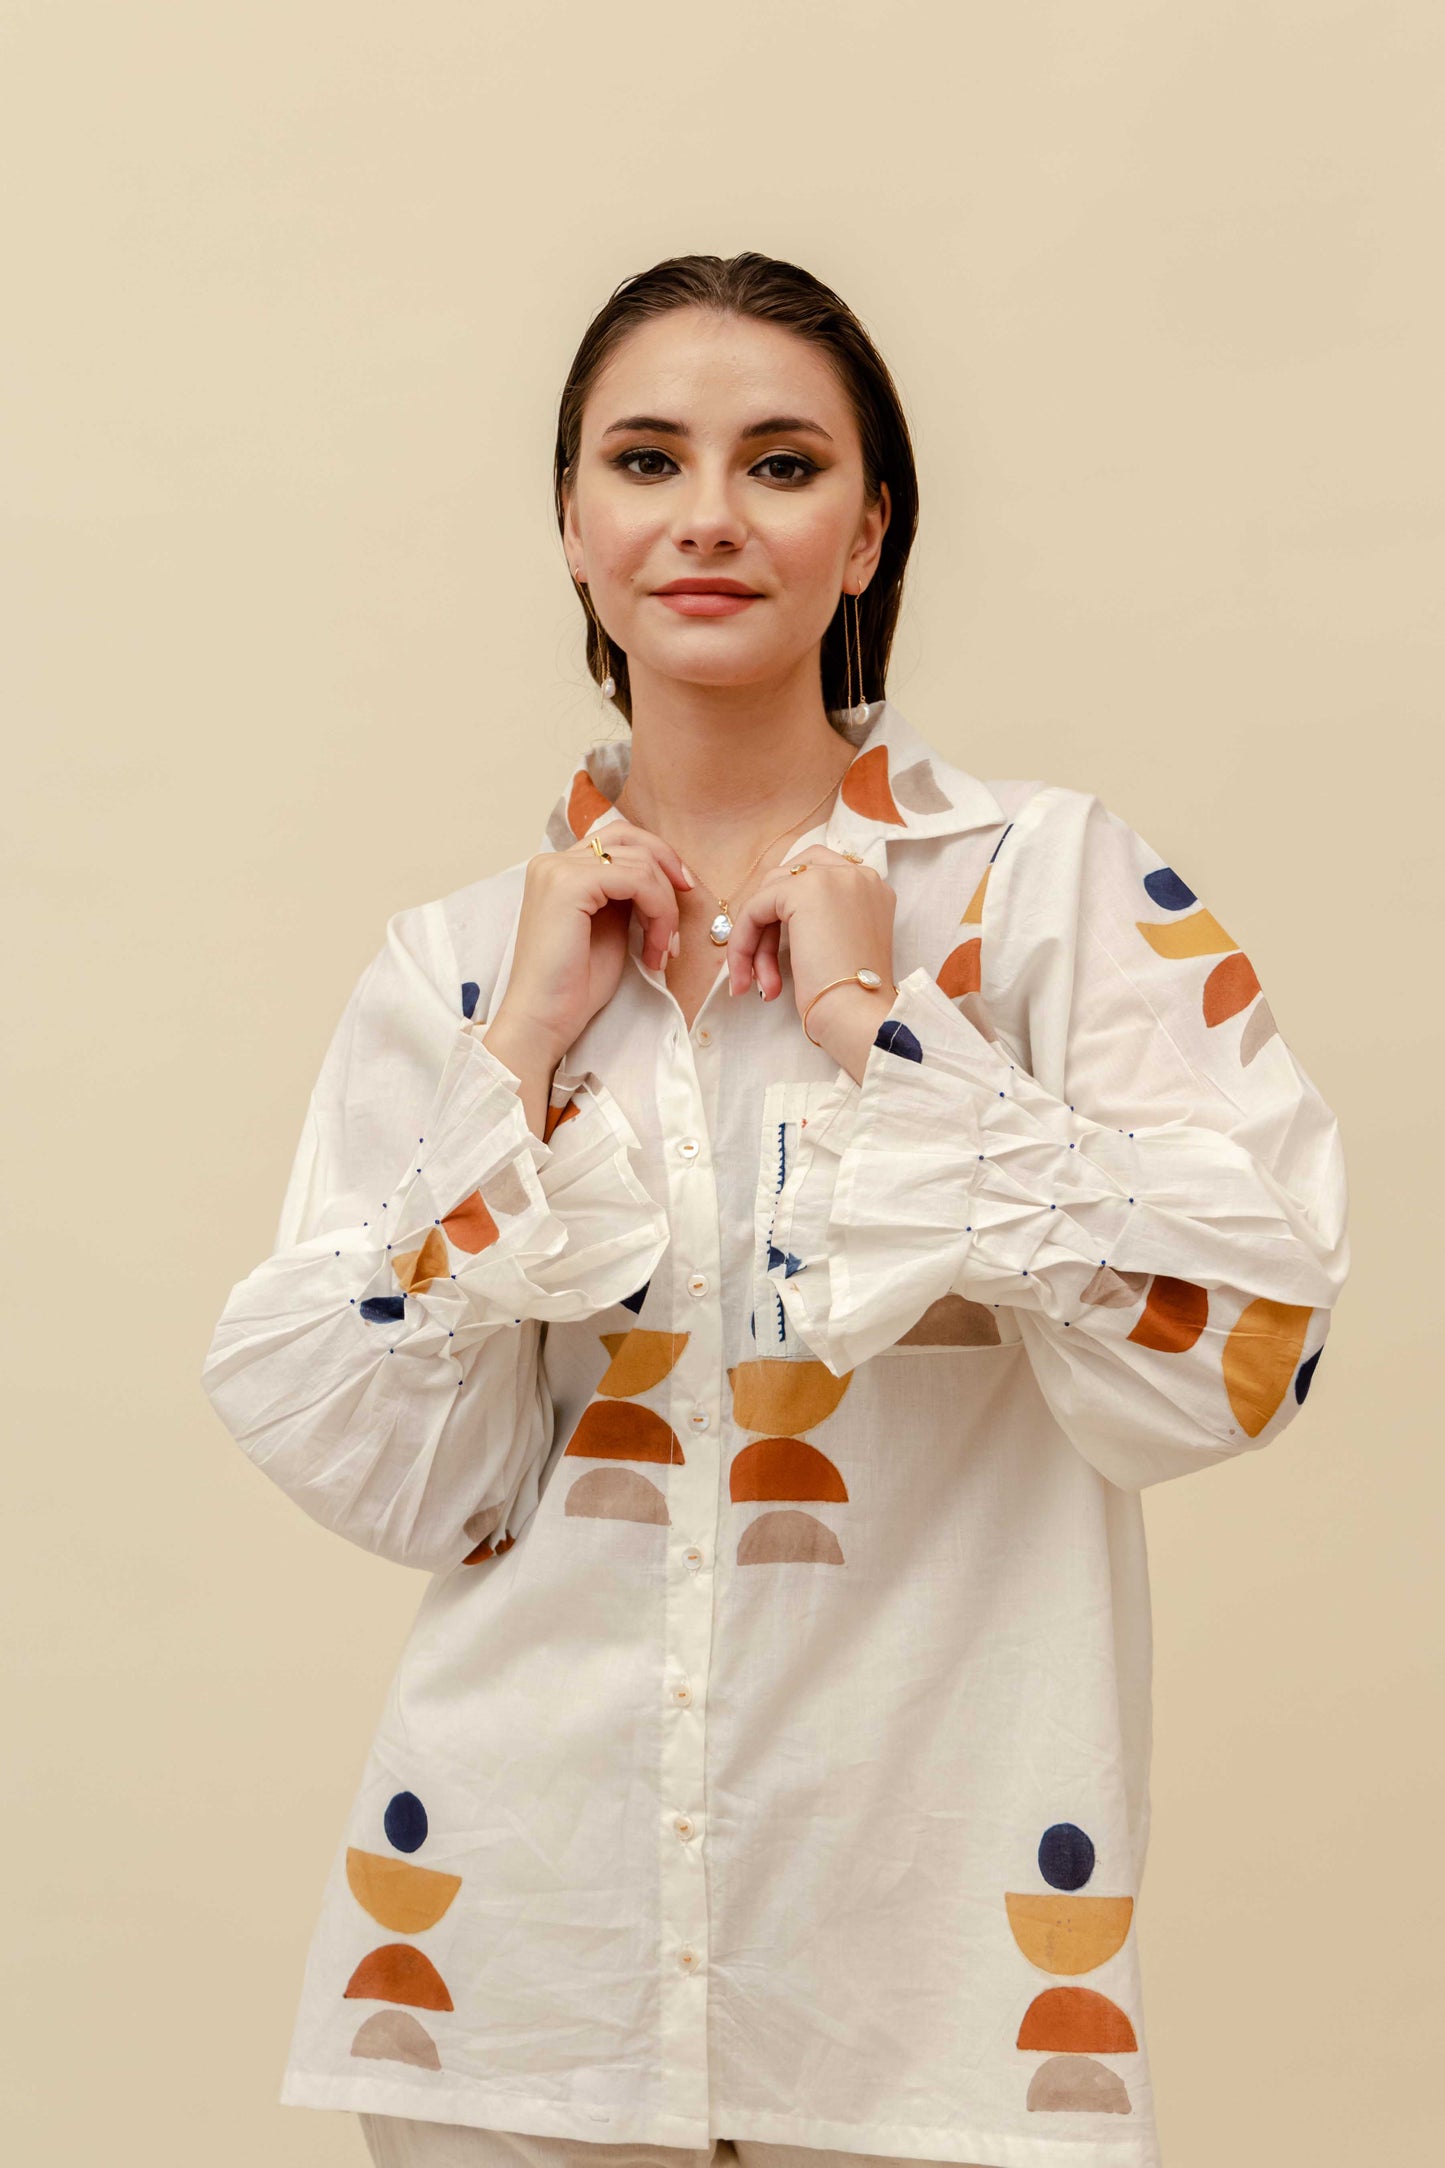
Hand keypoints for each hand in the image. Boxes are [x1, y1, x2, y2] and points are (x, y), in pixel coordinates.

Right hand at [487, 819, 691, 1070]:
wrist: (543, 1021)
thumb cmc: (573, 986)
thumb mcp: (609, 927)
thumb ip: (625, 896)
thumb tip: (662, 878)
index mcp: (558, 869)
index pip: (618, 839)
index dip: (658, 860)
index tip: (682, 892)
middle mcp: (552, 861)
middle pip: (631, 839)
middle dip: (668, 872)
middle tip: (683, 912)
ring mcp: (557, 870)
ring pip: (641, 863)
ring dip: (664, 909)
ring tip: (661, 950)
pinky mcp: (569, 885)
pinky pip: (637, 880)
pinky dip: (658, 912)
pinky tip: (653, 950)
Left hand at [725, 845, 897, 1080]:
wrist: (859, 1016)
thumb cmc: (852, 997)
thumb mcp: (841, 946)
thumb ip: (821, 921)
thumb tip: (770, 917)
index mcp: (871, 888)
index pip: (815, 878)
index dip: (787, 914)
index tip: (777, 957)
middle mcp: (857, 875)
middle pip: (789, 880)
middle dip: (768, 922)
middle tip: (762, 971)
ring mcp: (833, 876)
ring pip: (769, 895)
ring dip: (755, 941)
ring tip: (760, 984)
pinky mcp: (804, 890)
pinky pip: (755, 908)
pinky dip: (744, 942)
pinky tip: (746, 978)